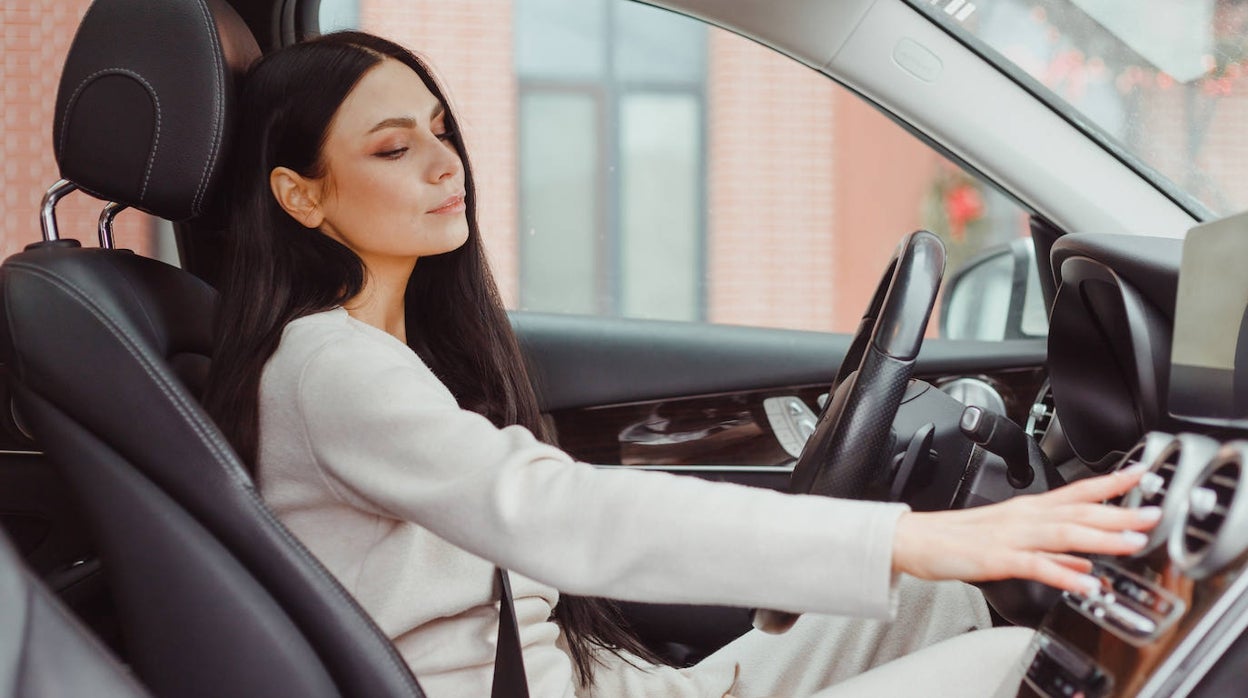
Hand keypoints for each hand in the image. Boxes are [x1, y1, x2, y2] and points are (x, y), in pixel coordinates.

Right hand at [891, 466, 1159, 594]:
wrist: (915, 539)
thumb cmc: (956, 538)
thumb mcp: (1009, 541)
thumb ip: (1051, 553)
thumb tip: (1085, 561)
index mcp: (1028, 509)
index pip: (1078, 491)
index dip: (1111, 483)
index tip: (1142, 476)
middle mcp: (1024, 517)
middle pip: (1079, 511)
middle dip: (1119, 512)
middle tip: (1153, 513)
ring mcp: (1011, 536)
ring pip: (1063, 533)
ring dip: (1101, 537)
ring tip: (1132, 542)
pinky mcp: (996, 558)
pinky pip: (1035, 566)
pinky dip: (1063, 573)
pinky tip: (1085, 581)